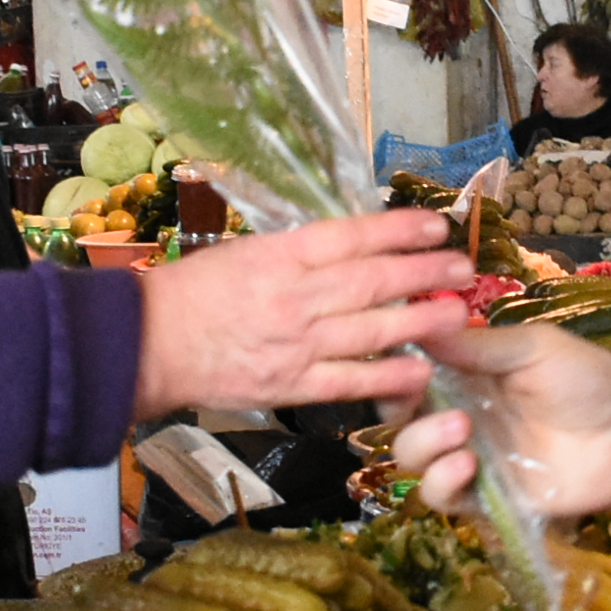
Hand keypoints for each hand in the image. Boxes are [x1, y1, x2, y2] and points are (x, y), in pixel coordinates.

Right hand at [131, 209, 476, 418]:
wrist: (146, 345)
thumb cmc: (189, 294)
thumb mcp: (244, 254)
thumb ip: (296, 254)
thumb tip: (350, 246)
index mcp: (279, 256)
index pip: (350, 236)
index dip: (398, 229)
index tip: (435, 225)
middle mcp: (294, 297)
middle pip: (372, 280)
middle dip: (424, 272)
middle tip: (464, 267)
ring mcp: (295, 343)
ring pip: (371, 327)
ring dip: (420, 319)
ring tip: (456, 312)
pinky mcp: (290, 385)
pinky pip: (350, 381)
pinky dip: (388, 376)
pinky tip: (421, 370)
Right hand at [399, 320, 610, 519]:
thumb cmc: (590, 379)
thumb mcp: (533, 349)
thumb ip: (478, 345)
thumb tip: (420, 323)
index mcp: (466, 374)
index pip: (407, 373)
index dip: (392, 368)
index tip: (396, 357)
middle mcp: (459, 414)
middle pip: (398, 418)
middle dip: (399, 406)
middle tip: (422, 393)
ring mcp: (470, 457)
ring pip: (412, 459)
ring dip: (423, 443)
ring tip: (461, 430)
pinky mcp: (487, 498)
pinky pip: (443, 498)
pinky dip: (443, 482)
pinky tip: (468, 465)